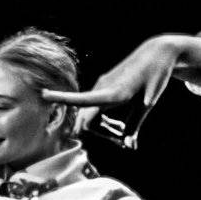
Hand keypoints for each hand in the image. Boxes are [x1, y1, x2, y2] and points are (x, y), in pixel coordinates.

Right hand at [44, 35, 200, 136]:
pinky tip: (123, 125)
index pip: (82, 99)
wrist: (157, 53)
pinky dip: (108, 121)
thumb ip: (135, 125)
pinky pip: (98, 108)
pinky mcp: (106, 86)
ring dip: (107, 129)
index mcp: (112, 93)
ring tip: (127, 134)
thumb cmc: (155, 77)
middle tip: (128, 142)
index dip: (62, 98)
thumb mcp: (147, 104)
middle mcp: (103, 88)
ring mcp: (103, 86)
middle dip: (104, 134)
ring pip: (94, 115)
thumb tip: (129, 146)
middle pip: (89, 120)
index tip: (43, 95)